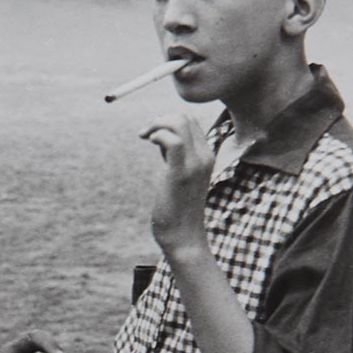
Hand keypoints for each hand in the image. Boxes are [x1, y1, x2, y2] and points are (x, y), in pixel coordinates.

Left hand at [141, 115, 212, 252]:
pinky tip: (148, 142)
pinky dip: (157, 134)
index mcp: (206, 155)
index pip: (190, 121)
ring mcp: (196, 164)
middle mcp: (205, 156)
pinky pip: (173, 141)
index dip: (167, 122)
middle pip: (185, 117)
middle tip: (145, 135)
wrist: (182, 235)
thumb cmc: (176, 207)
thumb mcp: (179, 175)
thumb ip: (175, 156)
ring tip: (145, 137)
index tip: (153, 138)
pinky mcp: (182, 173)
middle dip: (160, 119)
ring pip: (180, 122)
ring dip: (156, 124)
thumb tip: (161, 137)